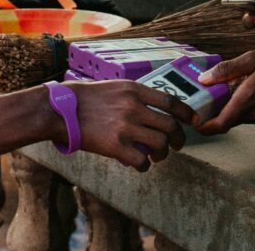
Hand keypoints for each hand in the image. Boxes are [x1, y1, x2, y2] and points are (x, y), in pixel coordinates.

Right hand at [70, 81, 195, 170]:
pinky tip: (141, 166)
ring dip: (163, 154)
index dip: (186, 112)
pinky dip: (145, 166)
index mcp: (134, 90)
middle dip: (178, 139)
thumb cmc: (85, 98)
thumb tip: (154, 110)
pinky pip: (142, 161)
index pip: (170, 101)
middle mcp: (133, 107)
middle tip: (177, 146)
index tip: (193, 121)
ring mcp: (125, 127)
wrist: (60, 110)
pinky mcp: (115, 146)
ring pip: (160, 144)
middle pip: (170, 125)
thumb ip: (135, 96)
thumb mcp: (114, 87)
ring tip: (157, 156)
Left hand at [195, 40, 254, 133]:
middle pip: (229, 119)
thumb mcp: (253, 57)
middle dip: (219, 109)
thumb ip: (227, 70)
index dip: (204, 127)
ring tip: (239, 84)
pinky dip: (251, 106)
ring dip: (237, 106)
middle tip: (213, 92)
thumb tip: (204, 80)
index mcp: (248, 100)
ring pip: (243, 116)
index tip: (194, 121)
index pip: (219, 125)